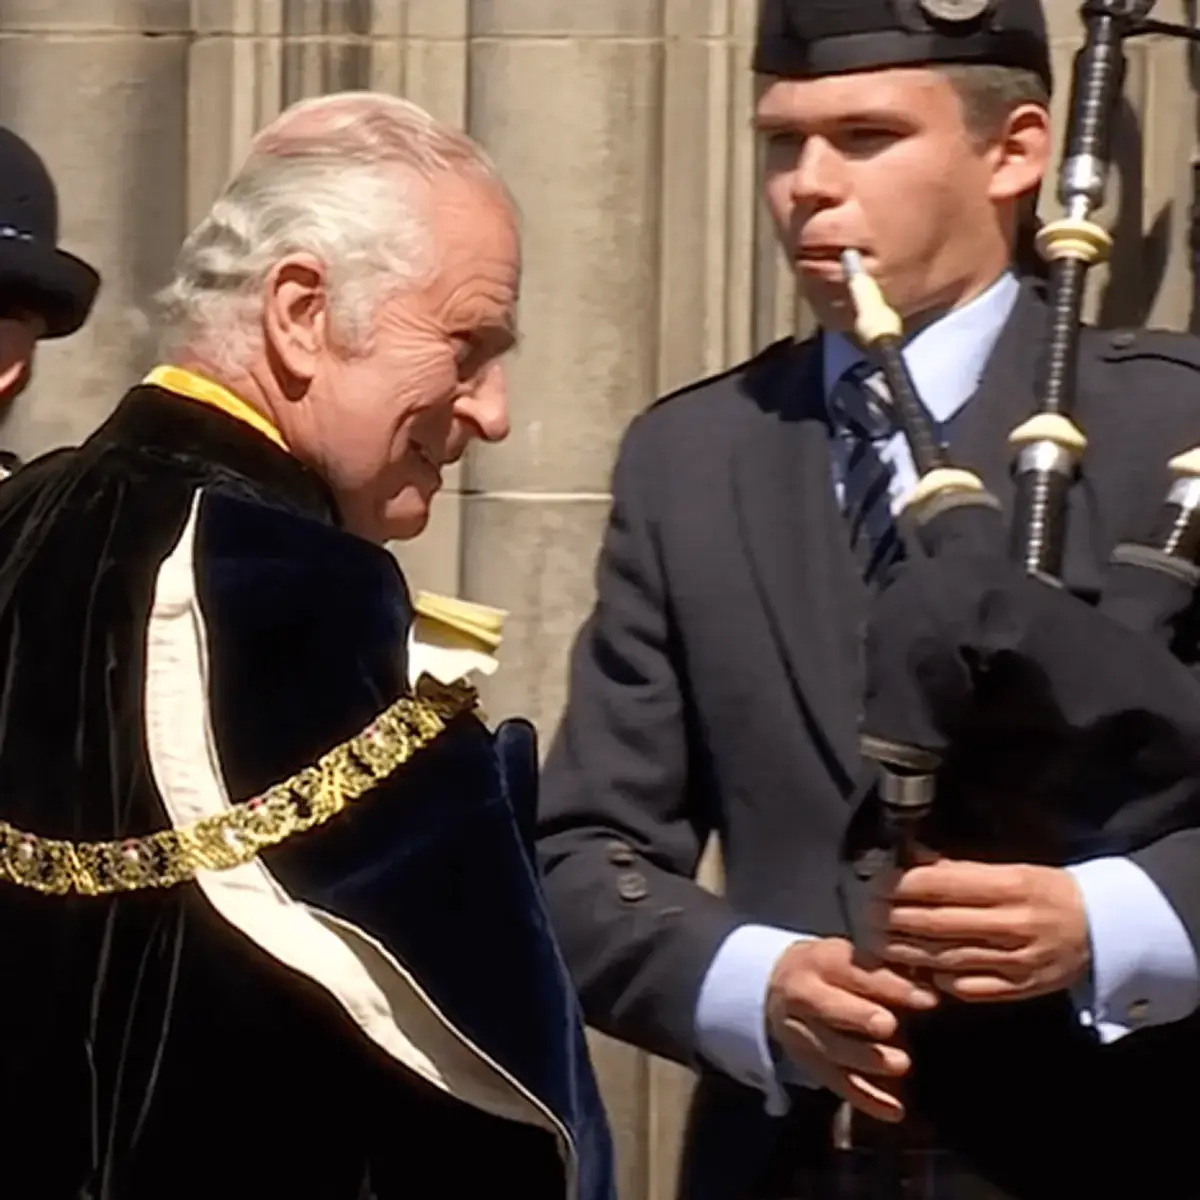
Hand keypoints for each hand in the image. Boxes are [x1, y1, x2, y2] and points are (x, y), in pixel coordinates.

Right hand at [765, 937, 938, 1123]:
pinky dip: (866, 1100)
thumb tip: (933, 979)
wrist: (778, 988)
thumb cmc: (833, 969)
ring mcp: (802, 1034)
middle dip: (858, 1016)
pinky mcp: (810, 1066)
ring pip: (831, 1049)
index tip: (927, 998)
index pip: (853, 971)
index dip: (889, 985)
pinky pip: (837, 1085)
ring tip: (901, 1064)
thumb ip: (885, 968)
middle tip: (889, 1025)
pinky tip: (895, 1110)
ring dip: (865, 1059)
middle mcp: (803, 996)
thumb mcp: (850, 956)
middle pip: (829, 1008)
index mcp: (818, 961)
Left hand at [875, 858, 1090, 1001]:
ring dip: (907, 951)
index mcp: (1011, 886)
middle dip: (896, 919)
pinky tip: (917, 970)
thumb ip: (961, 870)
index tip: (877, 884)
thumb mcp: (1010, 869)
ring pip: (948, 958)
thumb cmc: (1047, 892)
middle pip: (939, 923)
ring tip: (879, 943)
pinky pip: (968, 987)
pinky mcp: (1020, 988)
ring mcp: (1017, 960)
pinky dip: (938, 980)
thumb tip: (913, 860)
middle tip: (867, 915)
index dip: (904, 886)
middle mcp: (1014, 924)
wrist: (1101, 929)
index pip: (944, 885)